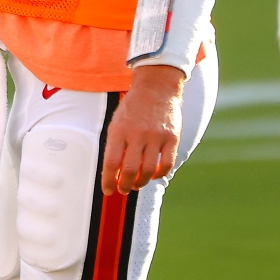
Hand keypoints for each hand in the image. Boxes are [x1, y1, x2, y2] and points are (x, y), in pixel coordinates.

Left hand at [99, 65, 184, 195]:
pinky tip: (153, 175)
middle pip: (130, 170)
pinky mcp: (172, 138)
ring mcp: (156, 136)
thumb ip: (115, 145)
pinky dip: (159, 174)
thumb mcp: (116, 122)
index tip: (107, 190)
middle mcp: (137, 134)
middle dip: (125, 185)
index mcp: (119, 130)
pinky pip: (167, 164)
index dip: (108, 180)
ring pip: (148, 170)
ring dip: (141, 182)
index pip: (111, 162)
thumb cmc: (132, 109)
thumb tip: (114, 172)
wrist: (156, 88)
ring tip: (136, 184)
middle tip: (123, 190)